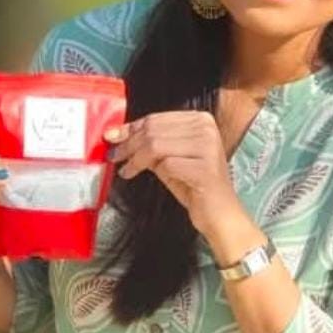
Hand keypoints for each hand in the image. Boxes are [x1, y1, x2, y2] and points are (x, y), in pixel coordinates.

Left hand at [104, 110, 245, 236]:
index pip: (156, 118)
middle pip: (154, 130)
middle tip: (115, 155)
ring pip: (156, 145)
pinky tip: (142, 177)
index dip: (131, 128)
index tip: (112, 136)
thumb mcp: (169, 158)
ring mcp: (208, 147)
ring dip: (135, 159)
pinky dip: (150, 171)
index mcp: (200, 120)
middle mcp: (207, 129)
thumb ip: (150, 144)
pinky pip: (166, 165)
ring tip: (126, 169)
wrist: (219, 214)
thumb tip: (119, 135)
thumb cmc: (194, 186)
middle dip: (129, 144)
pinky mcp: (205, 168)